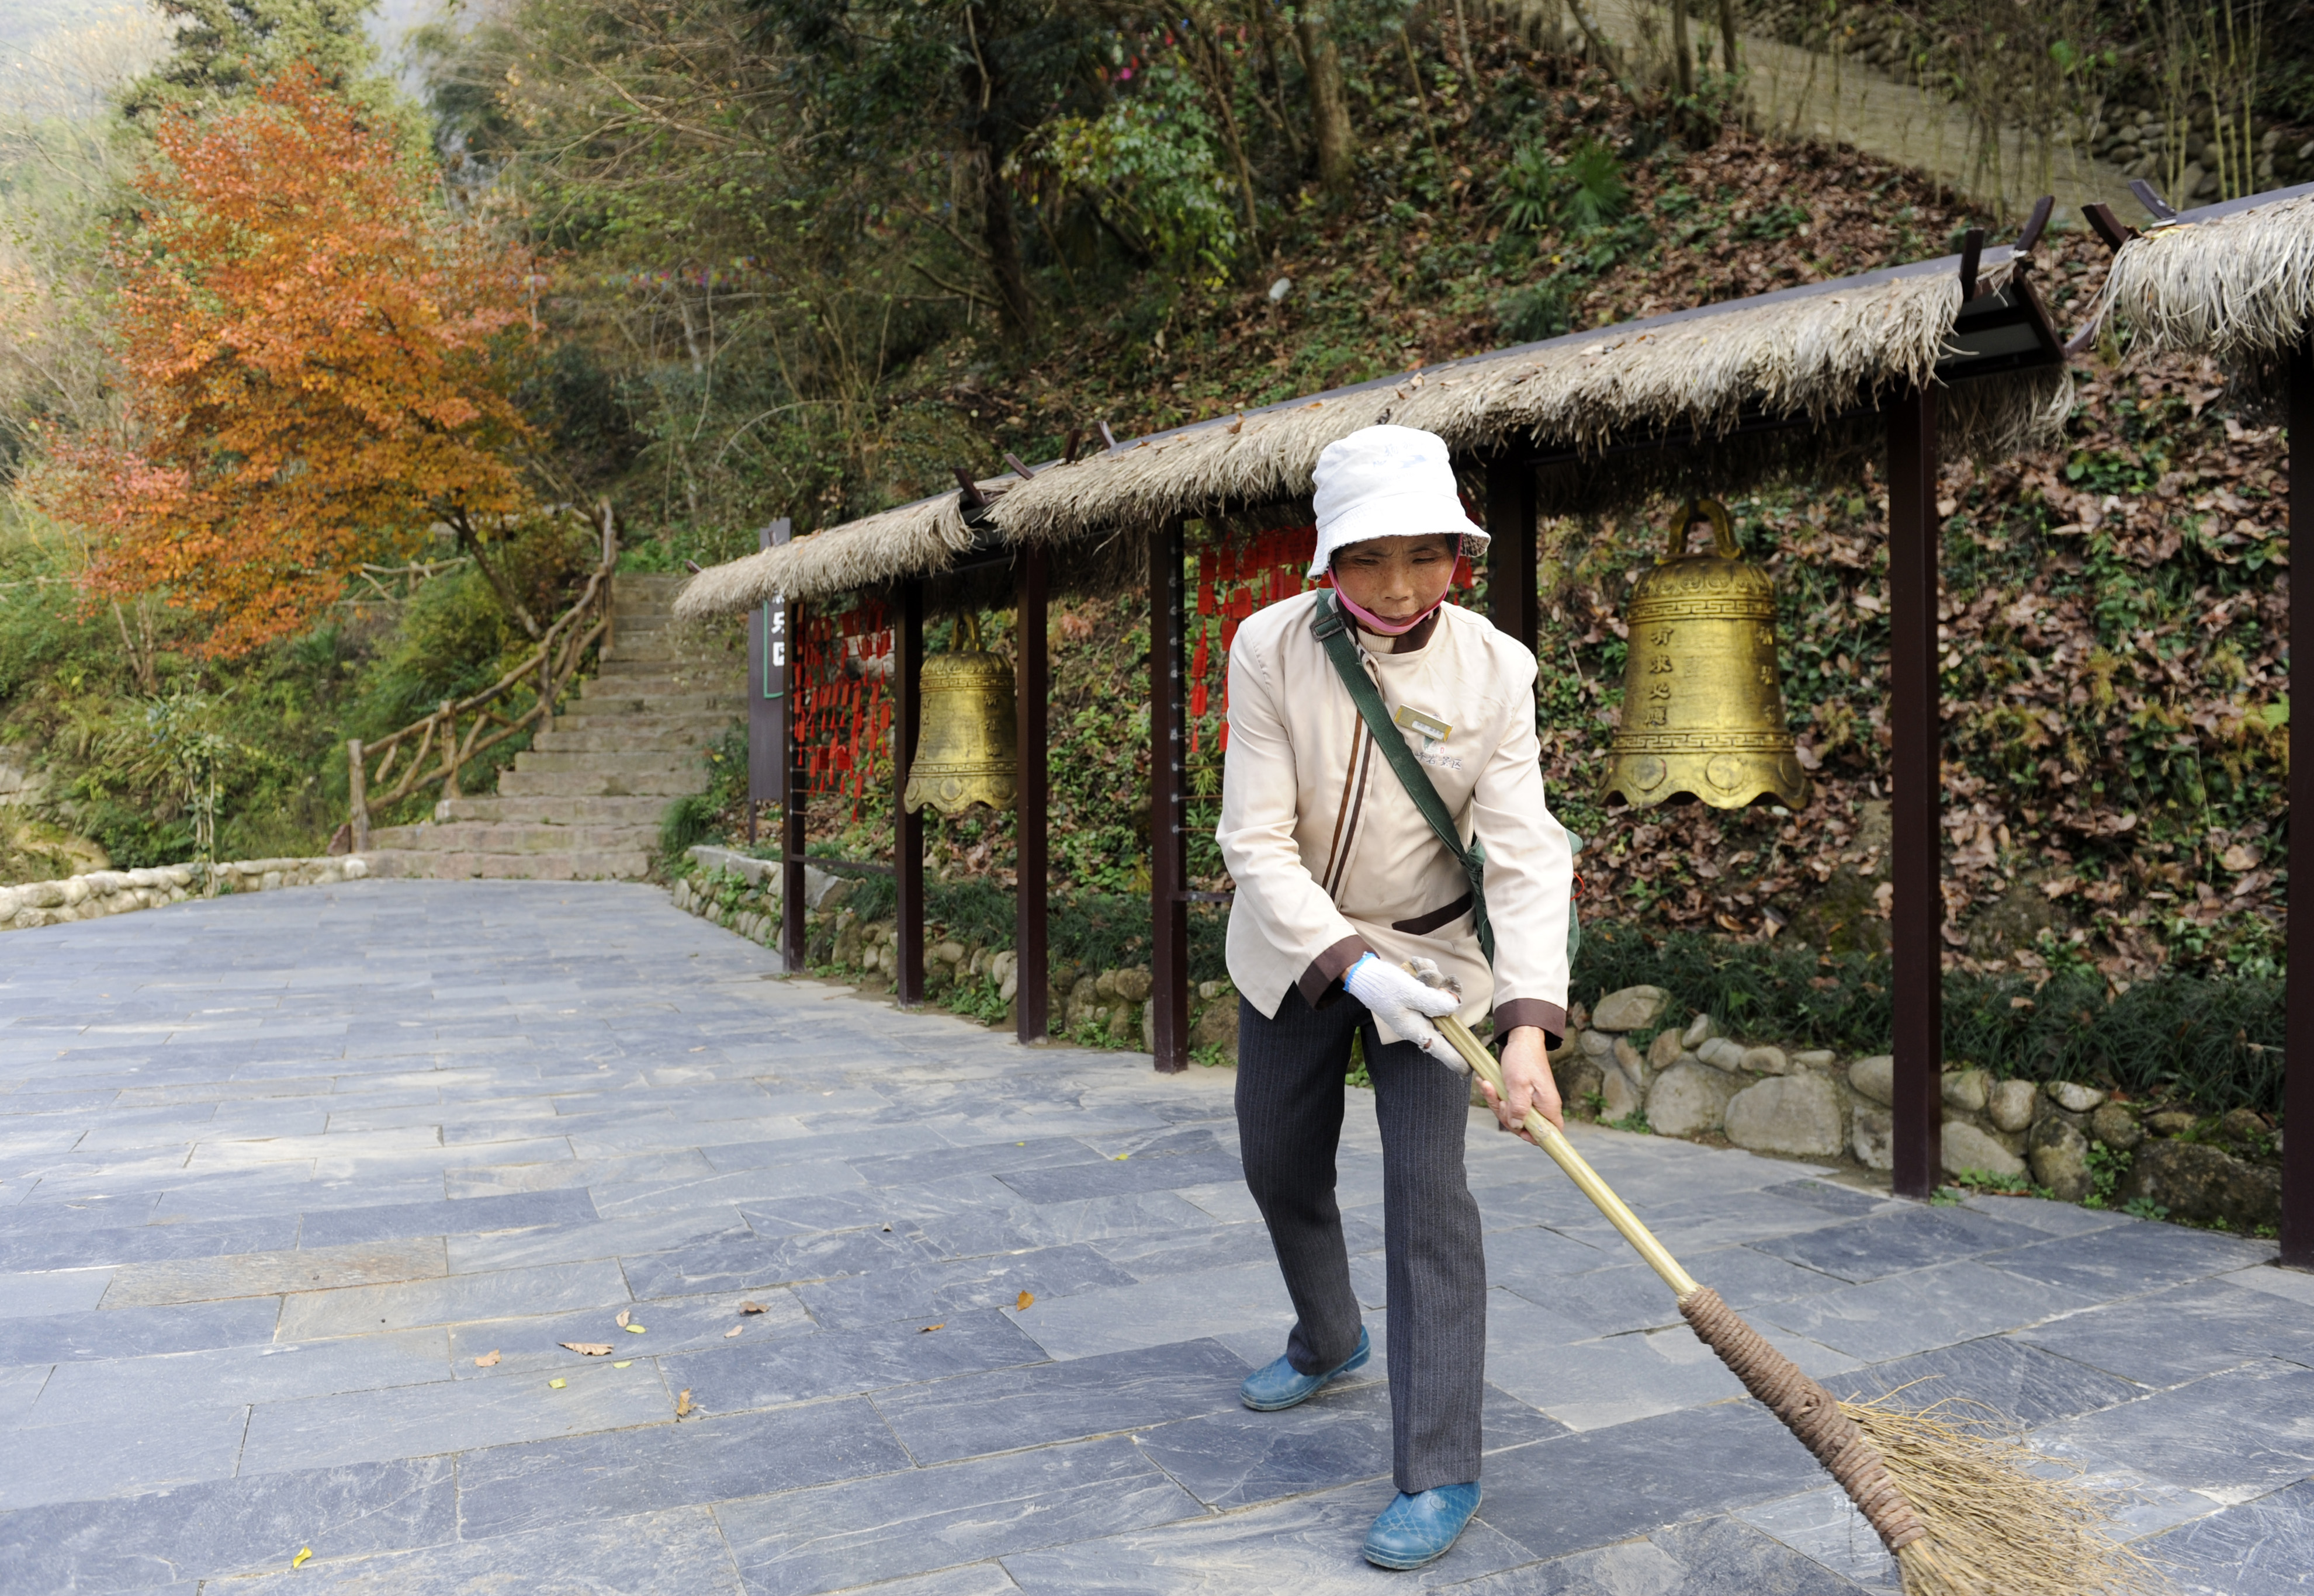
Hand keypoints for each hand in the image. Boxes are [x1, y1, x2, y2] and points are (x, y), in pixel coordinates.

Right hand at [1341, 954, 1461, 1064]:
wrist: (1365, 975)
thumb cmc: (1384, 987)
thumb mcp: (1410, 992)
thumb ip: (1433, 1002)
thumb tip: (1454, 1007)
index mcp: (1415, 1030)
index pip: (1440, 1050)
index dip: (1456, 1059)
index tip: (1469, 1071)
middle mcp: (1418, 1025)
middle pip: (1445, 1023)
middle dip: (1445, 1002)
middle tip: (1437, 984)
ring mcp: (1417, 1015)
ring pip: (1439, 1005)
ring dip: (1436, 987)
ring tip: (1422, 973)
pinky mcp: (1415, 1003)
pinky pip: (1431, 995)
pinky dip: (1429, 982)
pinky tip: (1419, 971)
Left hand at [1479, 1026, 1562, 1141]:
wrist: (1522, 1038)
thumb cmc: (1523, 1059)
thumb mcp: (1518, 1086)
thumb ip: (1518, 1109)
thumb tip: (1517, 1126)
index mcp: (1548, 1106)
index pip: (1551, 1133)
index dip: (1534, 1137)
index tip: (1517, 1128)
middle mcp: (1543, 1106)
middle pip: (1525, 1126)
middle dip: (1506, 1115)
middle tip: (1500, 1098)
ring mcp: (1532, 1100)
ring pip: (1513, 1114)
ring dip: (1497, 1102)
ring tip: (1488, 1085)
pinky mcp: (1522, 1094)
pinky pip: (1508, 1103)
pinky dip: (1496, 1094)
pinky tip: (1486, 1083)